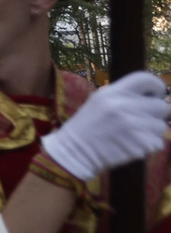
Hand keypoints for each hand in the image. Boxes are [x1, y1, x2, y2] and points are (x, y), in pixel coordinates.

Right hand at [41, 70, 169, 180]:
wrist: (72, 153)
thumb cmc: (86, 126)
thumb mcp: (98, 102)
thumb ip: (123, 96)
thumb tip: (154, 98)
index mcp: (112, 93)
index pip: (145, 79)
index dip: (156, 86)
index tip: (156, 94)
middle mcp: (123, 107)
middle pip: (160, 106)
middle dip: (154, 114)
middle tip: (142, 120)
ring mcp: (132, 127)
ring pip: (161, 126)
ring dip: (151, 132)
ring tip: (133, 135)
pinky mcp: (138, 145)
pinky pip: (157, 143)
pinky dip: (148, 146)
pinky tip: (132, 146)